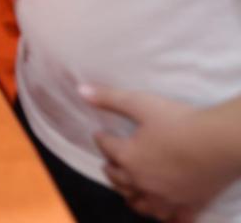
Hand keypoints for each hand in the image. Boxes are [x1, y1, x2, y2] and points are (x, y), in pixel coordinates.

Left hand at [87, 85, 239, 219]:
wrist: (220, 142)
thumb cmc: (179, 121)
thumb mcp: (140, 103)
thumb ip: (109, 98)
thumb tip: (81, 91)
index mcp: (128, 158)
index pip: (106, 147)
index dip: (101, 138)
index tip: (100, 134)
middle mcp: (143, 182)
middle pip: (118, 178)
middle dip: (111, 167)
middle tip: (111, 160)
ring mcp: (166, 197)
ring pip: (140, 204)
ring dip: (131, 195)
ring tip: (130, 186)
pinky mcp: (189, 205)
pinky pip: (173, 218)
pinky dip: (165, 215)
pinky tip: (165, 210)